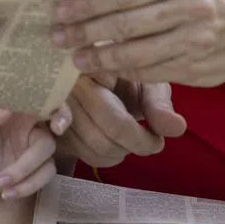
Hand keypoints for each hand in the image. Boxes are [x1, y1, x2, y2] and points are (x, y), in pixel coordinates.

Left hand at [0, 105, 57, 201]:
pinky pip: (43, 176)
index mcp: (11, 110)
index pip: (39, 97)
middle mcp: (26, 126)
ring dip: (26, 172)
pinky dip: (27, 187)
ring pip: (47, 155)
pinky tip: (5, 193)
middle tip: (58, 129)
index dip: (53, 98)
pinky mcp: (31, 171)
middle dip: (60, 123)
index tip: (54, 105)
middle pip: (53, 121)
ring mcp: (30, 149)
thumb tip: (9, 104)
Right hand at [49, 75, 185, 167]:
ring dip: (116, 153)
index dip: (141, 139)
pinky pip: (76, 151)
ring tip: (130, 139)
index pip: (116, 120)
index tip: (157, 141)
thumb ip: (160, 105)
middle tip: (150, 143)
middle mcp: (66, 84)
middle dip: (131, 147)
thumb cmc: (127, 76)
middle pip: (100, 137)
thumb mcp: (148, 84)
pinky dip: (99, 156)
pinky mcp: (48, 121)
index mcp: (92, 67)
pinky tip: (111, 144)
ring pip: (88, 148)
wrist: (98, 72)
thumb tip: (176, 128)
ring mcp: (53, 103)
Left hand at [51, 0, 224, 85]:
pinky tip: (103, 69)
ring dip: (99, 58)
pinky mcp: (195, 69)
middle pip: (125, 24)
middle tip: (58, 36)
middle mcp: (190, 7)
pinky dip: (122, 71)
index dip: (89, 4)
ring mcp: (194, 41)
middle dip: (85, 32)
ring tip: (76, 57)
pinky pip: (149, 72)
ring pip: (135, 53)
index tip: (61, 10)